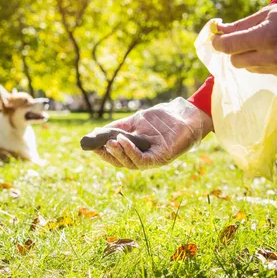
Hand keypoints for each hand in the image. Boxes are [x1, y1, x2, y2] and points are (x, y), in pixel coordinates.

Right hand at [90, 98, 212, 169]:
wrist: (186, 114)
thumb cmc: (163, 118)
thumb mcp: (136, 122)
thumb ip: (119, 128)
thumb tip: (97, 132)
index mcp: (137, 151)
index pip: (117, 157)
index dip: (103, 153)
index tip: (90, 145)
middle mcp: (144, 159)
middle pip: (122, 162)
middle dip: (108, 155)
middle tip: (98, 145)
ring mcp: (153, 159)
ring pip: (130, 163)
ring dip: (118, 153)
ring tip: (109, 142)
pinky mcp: (162, 158)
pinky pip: (143, 159)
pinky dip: (131, 151)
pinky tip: (122, 141)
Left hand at [212, 0, 276, 79]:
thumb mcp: (267, 12)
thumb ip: (241, 25)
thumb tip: (219, 31)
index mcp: (267, 36)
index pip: (228, 47)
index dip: (218, 42)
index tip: (217, 38)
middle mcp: (273, 56)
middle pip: (235, 61)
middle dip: (234, 50)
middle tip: (242, 38)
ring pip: (248, 68)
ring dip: (249, 56)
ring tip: (264, 42)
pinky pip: (263, 71)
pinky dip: (263, 62)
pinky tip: (276, 50)